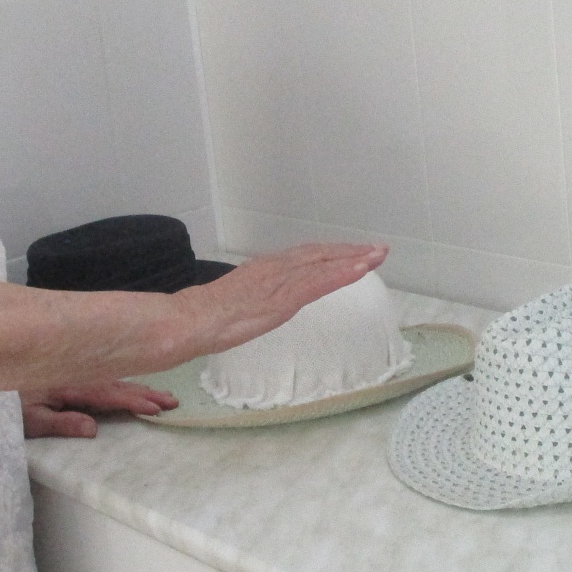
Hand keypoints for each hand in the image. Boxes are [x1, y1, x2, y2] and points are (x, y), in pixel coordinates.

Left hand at [20, 381, 178, 438]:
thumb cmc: (6, 403)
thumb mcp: (28, 418)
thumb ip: (60, 423)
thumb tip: (93, 429)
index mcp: (70, 386)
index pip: (108, 394)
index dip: (134, 401)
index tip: (157, 408)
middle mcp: (77, 375)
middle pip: (117, 384)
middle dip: (146, 393)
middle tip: (173, 401)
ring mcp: (76, 373)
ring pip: (114, 379)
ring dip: (139, 387)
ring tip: (163, 395)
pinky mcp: (71, 374)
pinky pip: (104, 377)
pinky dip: (123, 382)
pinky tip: (133, 386)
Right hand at [178, 243, 386, 357]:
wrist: (192, 321)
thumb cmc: (208, 317)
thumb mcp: (240, 301)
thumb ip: (258, 297)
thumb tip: (265, 302)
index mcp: (266, 268)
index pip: (306, 256)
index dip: (333, 253)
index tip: (355, 253)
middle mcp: (277, 267)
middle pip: (321, 254)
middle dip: (351, 251)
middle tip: (379, 250)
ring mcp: (281, 280)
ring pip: (324, 264)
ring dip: (354, 259)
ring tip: (378, 255)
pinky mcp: (283, 297)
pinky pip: (318, 283)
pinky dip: (342, 274)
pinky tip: (361, 270)